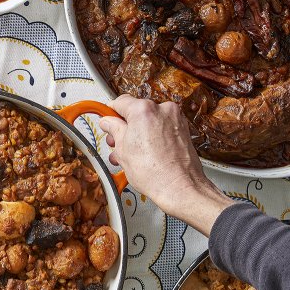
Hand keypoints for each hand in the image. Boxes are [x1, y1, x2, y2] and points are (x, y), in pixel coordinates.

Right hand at [98, 95, 233, 235]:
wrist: (179, 187)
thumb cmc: (154, 172)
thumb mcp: (122, 149)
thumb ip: (113, 129)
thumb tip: (108, 122)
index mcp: (144, 109)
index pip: (120, 102)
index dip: (110, 113)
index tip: (106, 121)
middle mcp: (162, 109)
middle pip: (135, 112)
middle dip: (124, 127)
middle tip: (116, 143)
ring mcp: (175, 119)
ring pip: (148, 121)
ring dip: (137, 134)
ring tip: (130, 154)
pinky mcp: (182, 129)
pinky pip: (161, 128)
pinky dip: (151, 137)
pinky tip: (144, 154)